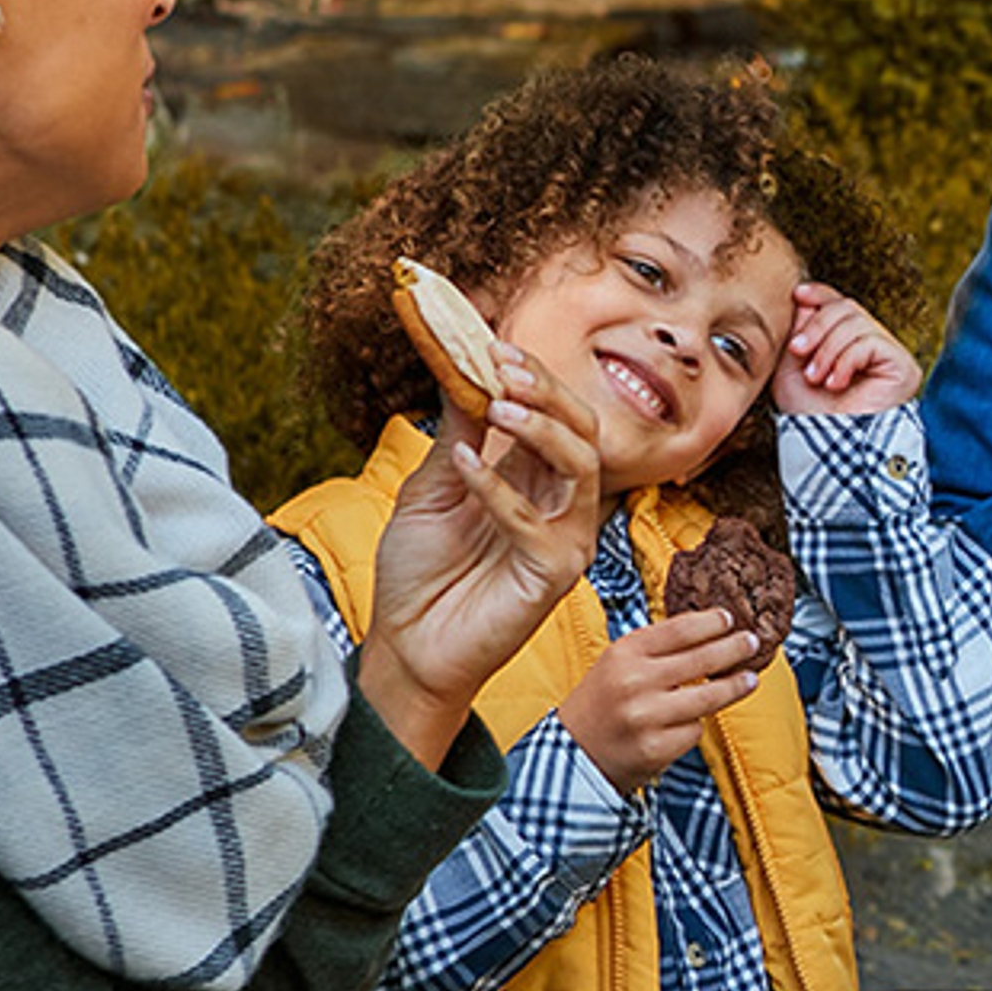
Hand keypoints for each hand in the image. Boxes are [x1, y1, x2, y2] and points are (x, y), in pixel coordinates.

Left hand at [355, 347, 603, 763]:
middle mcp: (558, 504)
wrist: (408, 645)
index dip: (532, 377)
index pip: (554, 414)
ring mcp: (564, 539)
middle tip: (503, 366)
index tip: (492, 344)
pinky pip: (538, 523)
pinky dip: (501, 490)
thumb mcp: (431, 487)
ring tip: (499, 406)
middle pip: (583, 431)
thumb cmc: (421, 573)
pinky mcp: (554, 574)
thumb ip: (456, 436)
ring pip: (581, 466)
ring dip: (541, 429)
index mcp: (533, 478)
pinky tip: (464, 468)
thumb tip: (463, 369)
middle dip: (548, 392)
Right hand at [560, 609, 767, 793]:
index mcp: (624, 653)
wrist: (573, 753)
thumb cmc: (601, 704)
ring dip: (734, 686)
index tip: (729, 619)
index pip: (680, 629)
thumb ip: (655, 648)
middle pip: (702, 659)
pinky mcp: (656, 748)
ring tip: (749, 679)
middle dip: (734, 649)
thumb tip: (707, 632)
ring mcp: (647, 716)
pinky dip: (695, 725)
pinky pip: (694, 730)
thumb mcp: (617, 663)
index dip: (711, 623)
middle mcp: (635, 681)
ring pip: (708, 696)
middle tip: (751, 643)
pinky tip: (689, 721)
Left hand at [776, 284, 918, 417]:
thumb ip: (799, 330)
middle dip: (817, 327)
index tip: (798, 296)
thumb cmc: (807, 414)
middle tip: (797, 352)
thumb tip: (804, 297)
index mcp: (848, 343)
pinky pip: (870, 341)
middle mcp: (874, 346)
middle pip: (846, 308)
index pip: (840, 304)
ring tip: (816, 378)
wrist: (827, 450)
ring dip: (828, 349)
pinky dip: (845, 360)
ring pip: (856, 322)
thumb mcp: (791, 365)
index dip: (821, 294)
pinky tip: (836, 384)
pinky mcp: (902, 367)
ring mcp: (890, 356)